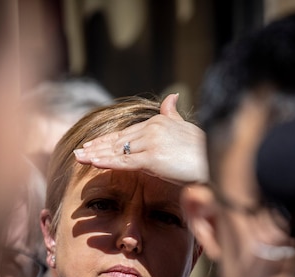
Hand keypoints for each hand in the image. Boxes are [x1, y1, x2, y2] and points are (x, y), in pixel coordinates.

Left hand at [72, 93, 208, 184]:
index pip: (125, 133)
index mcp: (158, 122)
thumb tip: (171, 97)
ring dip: (95, 154)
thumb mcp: (185, 128)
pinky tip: (92, 162)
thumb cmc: (203, 149)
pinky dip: (106, 161)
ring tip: (78, 157)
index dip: (106, 140)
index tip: (90, 145)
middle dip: (96, 147)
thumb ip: (173, 114)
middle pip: (118, 140)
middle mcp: (152, 129)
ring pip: (117, 150)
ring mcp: (151, 143)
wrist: (216, 161)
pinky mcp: (153, 159)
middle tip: (78, 151)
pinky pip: (124, 161)